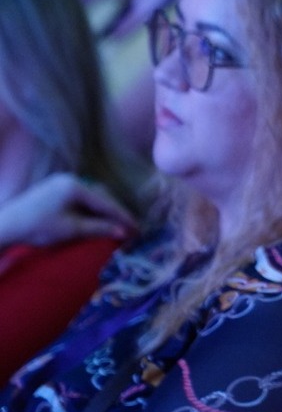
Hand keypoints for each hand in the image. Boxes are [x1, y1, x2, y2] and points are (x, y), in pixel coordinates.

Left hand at [0, 173, 136, 247]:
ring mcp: (59, 183)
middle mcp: (69, 179)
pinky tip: (96, 219)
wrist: (5, 226)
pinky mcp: (52, 190)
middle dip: (115, 213)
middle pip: (100, 196)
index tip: (138, 228)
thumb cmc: (38, 227)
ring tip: (116, 225)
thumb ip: (100, 228)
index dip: (123, 216)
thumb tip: (124, 232)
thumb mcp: (72, 229)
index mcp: (75, 185)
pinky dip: (90, 209)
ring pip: (90, 197)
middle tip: (130, 228)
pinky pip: (79, 198)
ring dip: (103, 211)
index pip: (106, 202)